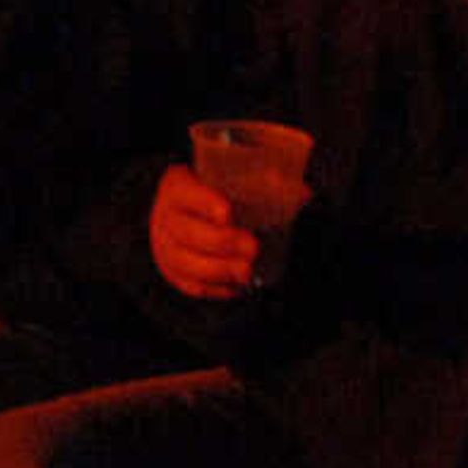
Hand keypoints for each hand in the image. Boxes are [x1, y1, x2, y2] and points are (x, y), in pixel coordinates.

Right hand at [149, 163, 266, 301]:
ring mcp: (166, 246)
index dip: (203, 201)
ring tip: (246, 271)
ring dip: (218, 269)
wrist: (182, 214)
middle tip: (252, 247)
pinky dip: (214, 287)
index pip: (183, 191)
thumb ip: (264, 184)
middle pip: (186, 231)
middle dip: (221, 241)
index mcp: (177, 186)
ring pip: (185, 262)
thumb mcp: (231, 180)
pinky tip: (235, 286)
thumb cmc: (215, 195)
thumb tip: (301, 193)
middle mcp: (166, 216)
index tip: (227, 212)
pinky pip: (190, 284)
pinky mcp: (174, 272)